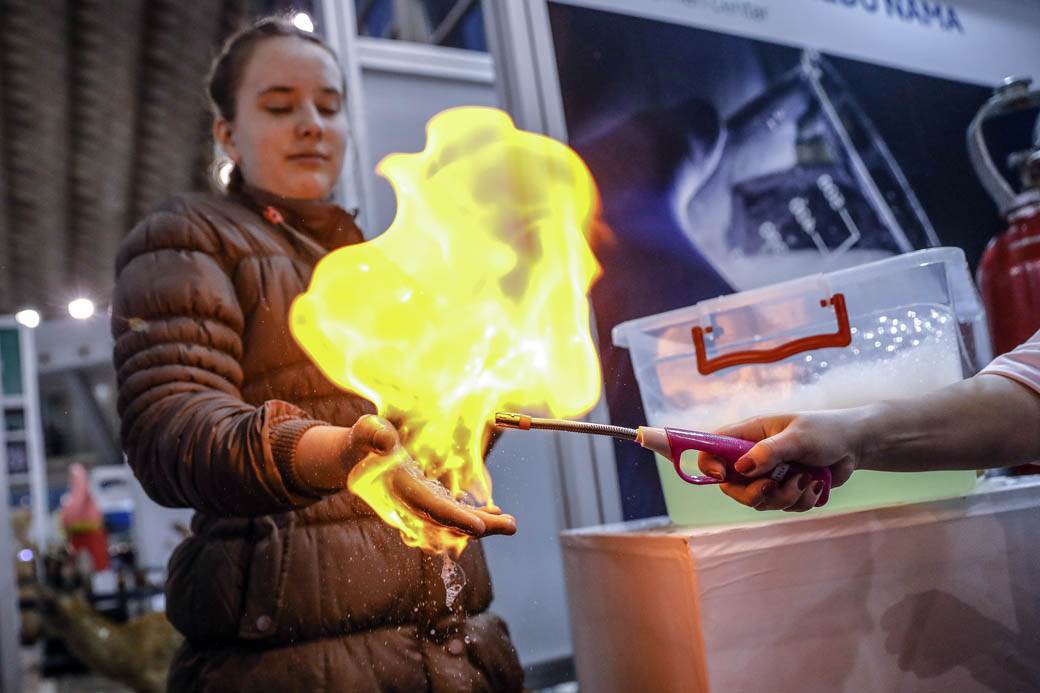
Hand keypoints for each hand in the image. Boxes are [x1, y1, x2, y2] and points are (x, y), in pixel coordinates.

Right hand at [351, 415, 516, 537]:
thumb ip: (372, 434)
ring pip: (454, 521)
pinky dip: (475, 515)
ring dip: (482, 524)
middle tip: (512, 525)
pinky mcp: (428, 502)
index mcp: (398, 489)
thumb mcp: (365, 430)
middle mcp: (410, 505)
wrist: (357, 458)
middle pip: (447, 521)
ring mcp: (420, 506)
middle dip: (479, 525)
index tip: (480, 526)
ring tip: (510, 523)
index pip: (429, 506)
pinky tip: (497, 512)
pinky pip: (454, 514)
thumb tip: (386, 441)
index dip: (454, 517)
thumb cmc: (364, 440)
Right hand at [697, 410, 865, 511]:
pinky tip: (816, 485)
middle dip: (753, 493)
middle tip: (772, 486)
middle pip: (733, 487)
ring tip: (806, 480)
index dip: (710, 465)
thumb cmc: (825, 431)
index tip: (723, 476)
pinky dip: (802, 501)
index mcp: (749, 436)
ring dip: (785, 497)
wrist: (856, 445)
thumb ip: (769, 451)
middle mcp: (754, 458)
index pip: (713, 450)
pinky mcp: (787, 491)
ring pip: (760, 501)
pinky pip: (784, 508)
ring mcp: (770, 476)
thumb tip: (741, 467)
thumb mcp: (797, 437)